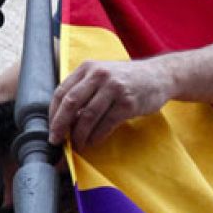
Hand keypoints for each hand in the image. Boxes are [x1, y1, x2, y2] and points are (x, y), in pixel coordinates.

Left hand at [49, 58, 170, 148]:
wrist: (160, 76)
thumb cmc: (127, 79)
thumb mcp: (103, 74)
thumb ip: (84, 89)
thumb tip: (64, 118)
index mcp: (88, 68)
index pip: (62, 92)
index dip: (53, 113)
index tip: (52, 129)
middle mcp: (99, 75)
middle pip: (71, 103)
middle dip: (60, 125)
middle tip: (57, 141)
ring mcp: (115, 88)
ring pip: (88, 116)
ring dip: (80, 135)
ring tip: (78, 145)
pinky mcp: (128, 103)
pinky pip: (106, 124)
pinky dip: (97, 136)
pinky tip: (93, 142)